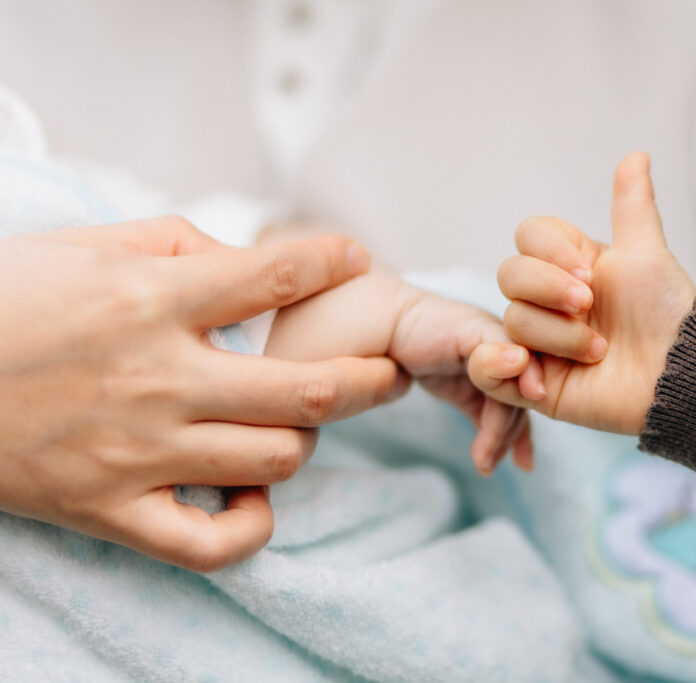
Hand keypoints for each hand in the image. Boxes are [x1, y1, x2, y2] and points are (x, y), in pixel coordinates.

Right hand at [0, 217, 399, 570]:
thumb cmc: (0, 302)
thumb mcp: (82, 244)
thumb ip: (175, 243)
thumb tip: (248, 259)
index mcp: (150, 299)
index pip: (275, 276)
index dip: (331, 262)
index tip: (354, 260)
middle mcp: (157, 377)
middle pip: (312, 389)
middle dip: (374, 380)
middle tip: (392, 373)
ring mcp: (138, 452)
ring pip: (277, 459)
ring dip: (309, 441)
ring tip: (302, 424)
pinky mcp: (111, 510)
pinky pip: (212, 543)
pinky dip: (252, 525)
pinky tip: (252, 496)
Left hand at [265, 268, 537, 476]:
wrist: (284, 320)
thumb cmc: (296, 334)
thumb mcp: (317, 361)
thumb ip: (361, 374)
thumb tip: (404, 385)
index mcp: (422, 315)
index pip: (489, 333)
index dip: (516, 363)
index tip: (530, 396)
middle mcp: (446, 326)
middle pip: (505, 360)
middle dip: (516, 404)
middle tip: (500, 457)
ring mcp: (449, 348)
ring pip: (500, 383)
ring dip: (506, 423)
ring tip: (492, 467)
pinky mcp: (443, 369)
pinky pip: (483, 395)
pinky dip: (497, 424)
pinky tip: (507, 461)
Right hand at [469, 152, 695, 435]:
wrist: (680, 373)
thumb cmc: (667, 314)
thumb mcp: (647, 253)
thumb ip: (632, 205)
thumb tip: (636, 155)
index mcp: (570, 266)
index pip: (528, 238)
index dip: (551, 251)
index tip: (591, 272)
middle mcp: (549, 302)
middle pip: (509, 275)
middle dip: (549, 289)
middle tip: (589, 306)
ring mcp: (539, 343)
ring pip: (512, 322)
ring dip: (557, 337)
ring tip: (598, 352)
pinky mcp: (532, 384)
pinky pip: (488, 371)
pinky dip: (500, 368)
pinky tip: (539, 378)